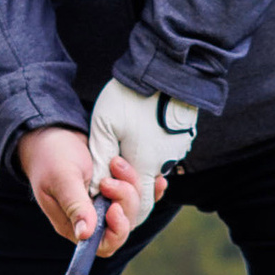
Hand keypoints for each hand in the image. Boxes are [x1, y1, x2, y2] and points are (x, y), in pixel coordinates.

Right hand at [18, 124, 140, 256]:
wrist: (56, 132)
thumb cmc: (51, 156)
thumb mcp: (62, 178)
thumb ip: (75, 206)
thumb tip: (84, 235)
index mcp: (75, 224)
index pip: (104, 244)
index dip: (116, 230)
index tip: (114, 207)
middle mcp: (93, 218)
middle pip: (124, 225)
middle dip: (124, 200)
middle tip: (111, 176)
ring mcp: (107, 203)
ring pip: (134, 208)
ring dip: (132, 186)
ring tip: (116, 162)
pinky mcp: (118, 189)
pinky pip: (142, 196)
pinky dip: (152, 189)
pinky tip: (158, 179)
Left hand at [87, 81, 197, 199]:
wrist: (165, 68)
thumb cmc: (131, 96)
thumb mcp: (105, 125)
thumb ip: (100, 159)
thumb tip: (94, 187)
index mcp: (146, 167)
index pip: (139, 206)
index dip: (123, 204)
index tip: (106, 184)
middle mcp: (165, 164)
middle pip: (145, 187)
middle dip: (127, 181)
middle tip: (113, 159)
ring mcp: (176, 151)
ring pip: (153, 168)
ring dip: (137, 161)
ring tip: (124, 137)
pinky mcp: (181, 137)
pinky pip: (163, 153)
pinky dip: (149, 150)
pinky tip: (137, 130)